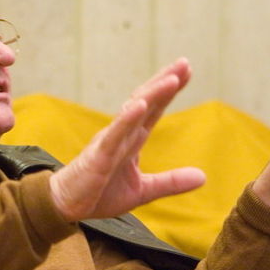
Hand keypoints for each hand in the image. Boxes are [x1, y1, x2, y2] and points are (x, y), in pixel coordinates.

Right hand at [49, 58, 205, 221]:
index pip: (154, 109)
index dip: (169, 91)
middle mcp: (122, 134)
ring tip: (171, 79)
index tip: (187, 70)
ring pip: (132, 112)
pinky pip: (114, 134)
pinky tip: (139, 105)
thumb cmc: (99, 194)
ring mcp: (109, 141)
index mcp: (132, 139)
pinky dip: (127, 119)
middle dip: (164, 81)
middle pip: (145, 101)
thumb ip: (171, 182)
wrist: (67, 206)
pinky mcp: (98, 155)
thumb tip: (203, 177)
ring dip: (152, 94)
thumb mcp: (143, 190)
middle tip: (184, 63)